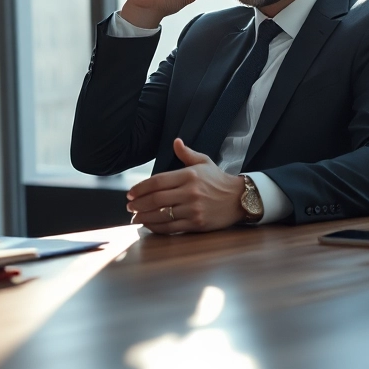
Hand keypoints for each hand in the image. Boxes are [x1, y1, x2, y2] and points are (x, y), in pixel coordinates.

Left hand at [126, 139, 245, 233]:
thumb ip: (186, 153)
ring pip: (161, 215)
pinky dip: (156, 227)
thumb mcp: (204, 162)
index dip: (141, 188)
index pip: (157, 181)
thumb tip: (175, 141)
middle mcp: (190, 192)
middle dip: (138, 204)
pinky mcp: (197, 224)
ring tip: (134, 217)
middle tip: (129, 206)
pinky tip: (149, 224)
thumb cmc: (218, 180)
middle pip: (156, 199)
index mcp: (189, 175)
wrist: (240, 199)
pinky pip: (171, 227)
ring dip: (144, 217)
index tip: (130, 193)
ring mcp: (194, 209)